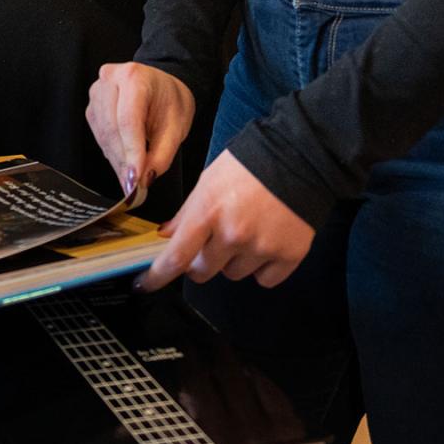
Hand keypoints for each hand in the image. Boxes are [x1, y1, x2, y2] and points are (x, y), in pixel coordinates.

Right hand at [86, 61, 194, 203]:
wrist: (160, 85)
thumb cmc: (170, 101)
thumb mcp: (177, 127)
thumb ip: (162, 155)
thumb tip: (144, 180)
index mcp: (134, 76)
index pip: (128, 120)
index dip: (131, 152)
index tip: (136, 180)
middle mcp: (110, 78)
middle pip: (111, 128)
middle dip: (124, 161)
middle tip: (135, 187)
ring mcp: (97, 91)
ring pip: (102, 134)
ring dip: (117, 160)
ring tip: (132, 178)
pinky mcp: (92, 106)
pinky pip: (98, 134)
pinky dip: (112, 153)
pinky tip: (124, 161)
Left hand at [138, 150, 315, 292]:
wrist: (298, 159)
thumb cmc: (247, 165)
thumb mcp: (208, 181)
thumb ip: (186, 212)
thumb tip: (166, 235)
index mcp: (207, 212)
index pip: (176, 256)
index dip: (157, 276)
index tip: (145, 285)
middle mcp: (232, 234)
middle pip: (202, 272)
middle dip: (200, 260)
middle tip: (212, 239)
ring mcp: (261, 248)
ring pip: (232, 274)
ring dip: (233, 260)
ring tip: (246, 230)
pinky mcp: (288, 256)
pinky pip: (264, 279)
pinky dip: (262, 267)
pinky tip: (266, 241)